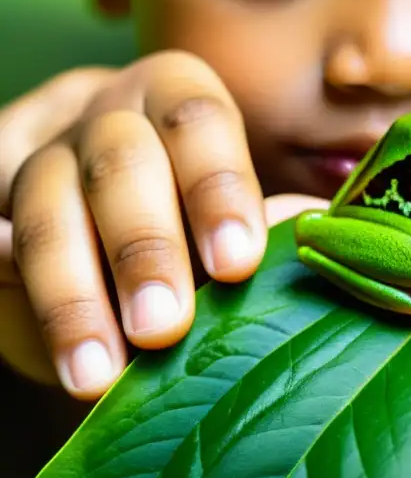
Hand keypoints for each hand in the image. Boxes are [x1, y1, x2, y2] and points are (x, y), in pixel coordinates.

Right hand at [0, 56, 325, 400]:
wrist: (114, 224)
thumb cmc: (205, 220)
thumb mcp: (240, 212)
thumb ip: (275, 222)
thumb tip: (314, 232)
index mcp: (179, 102)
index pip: (198, 123)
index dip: (217, 189)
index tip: (236, 264)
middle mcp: (109, 120)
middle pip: (120, 165)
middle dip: (143, 248)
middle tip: (164, 327)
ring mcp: (44, 162)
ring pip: (47, 211)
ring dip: (71, 295)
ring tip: (97, 376)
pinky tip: (10, 297)